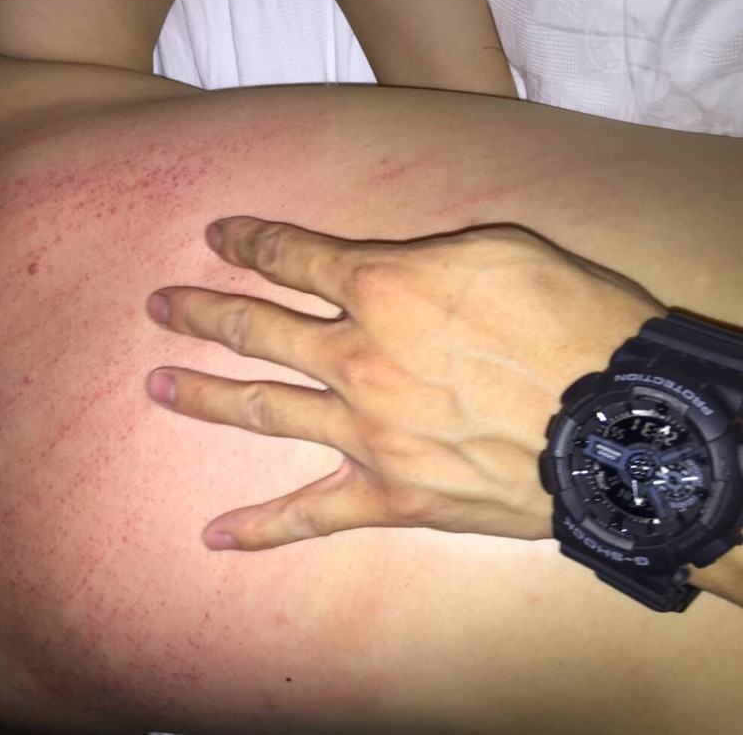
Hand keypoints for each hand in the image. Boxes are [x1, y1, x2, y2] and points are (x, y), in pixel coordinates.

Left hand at [145, 217, 665, 550]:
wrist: (616, 427)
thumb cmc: (573, 323)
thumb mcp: (502, 251)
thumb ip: (426, 255)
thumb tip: (387, 265)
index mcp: (382, 289)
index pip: (293, 258)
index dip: (249, 242)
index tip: (217, 236)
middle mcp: (356, 359)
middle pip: (258, 329)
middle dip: (203, 312)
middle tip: (161, 304)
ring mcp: (364, 433)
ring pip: (264, 409)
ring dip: (203, 396)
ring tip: (155, 385)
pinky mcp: (389, 496)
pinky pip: (311, 513)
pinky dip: (261, 527)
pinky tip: (214, 536)